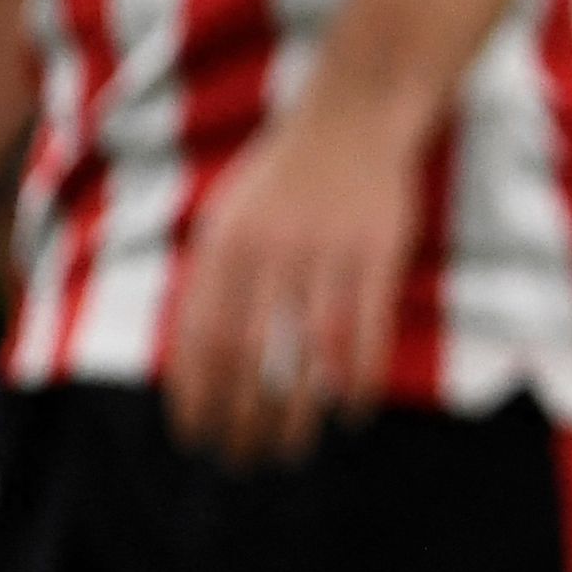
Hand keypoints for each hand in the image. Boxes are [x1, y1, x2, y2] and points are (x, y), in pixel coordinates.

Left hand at [165, 96, 425, 464]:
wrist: (355, 112)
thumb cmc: (288, 171)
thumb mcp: (228, 214)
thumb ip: (212, 278)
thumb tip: (193, 355)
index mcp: (224, 245)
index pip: (198, 339)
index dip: (195, 396)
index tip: (196, 437)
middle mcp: (268, 253)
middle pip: (248, 358)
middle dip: (241, 419)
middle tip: (244, 459)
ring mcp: (325, 254)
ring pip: (306, 356)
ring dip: (297, 413)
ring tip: (292, 449)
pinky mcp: (377, 255)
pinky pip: (365, 334)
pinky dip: (358, 381)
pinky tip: (353, 411)